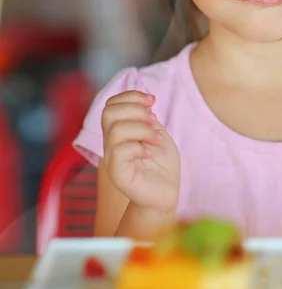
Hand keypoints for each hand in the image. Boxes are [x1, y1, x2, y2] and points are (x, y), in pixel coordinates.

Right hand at [102, 90, 180, 213]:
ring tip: (157, 140)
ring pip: (116, 129)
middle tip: (154, 122)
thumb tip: (143, 103)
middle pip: (109, 112)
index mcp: (118, 131)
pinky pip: (120, 151)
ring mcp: (112, 158)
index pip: (111, 104)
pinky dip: (140, 147)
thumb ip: (146, 118)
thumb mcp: (156, 133)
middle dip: (136, 110)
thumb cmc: (162, 164)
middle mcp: (111, 143)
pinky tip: (150, 153)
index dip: (131, 96)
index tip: (153, 100)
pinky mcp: (117, 174)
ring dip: (143, 130)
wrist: (166, 192)